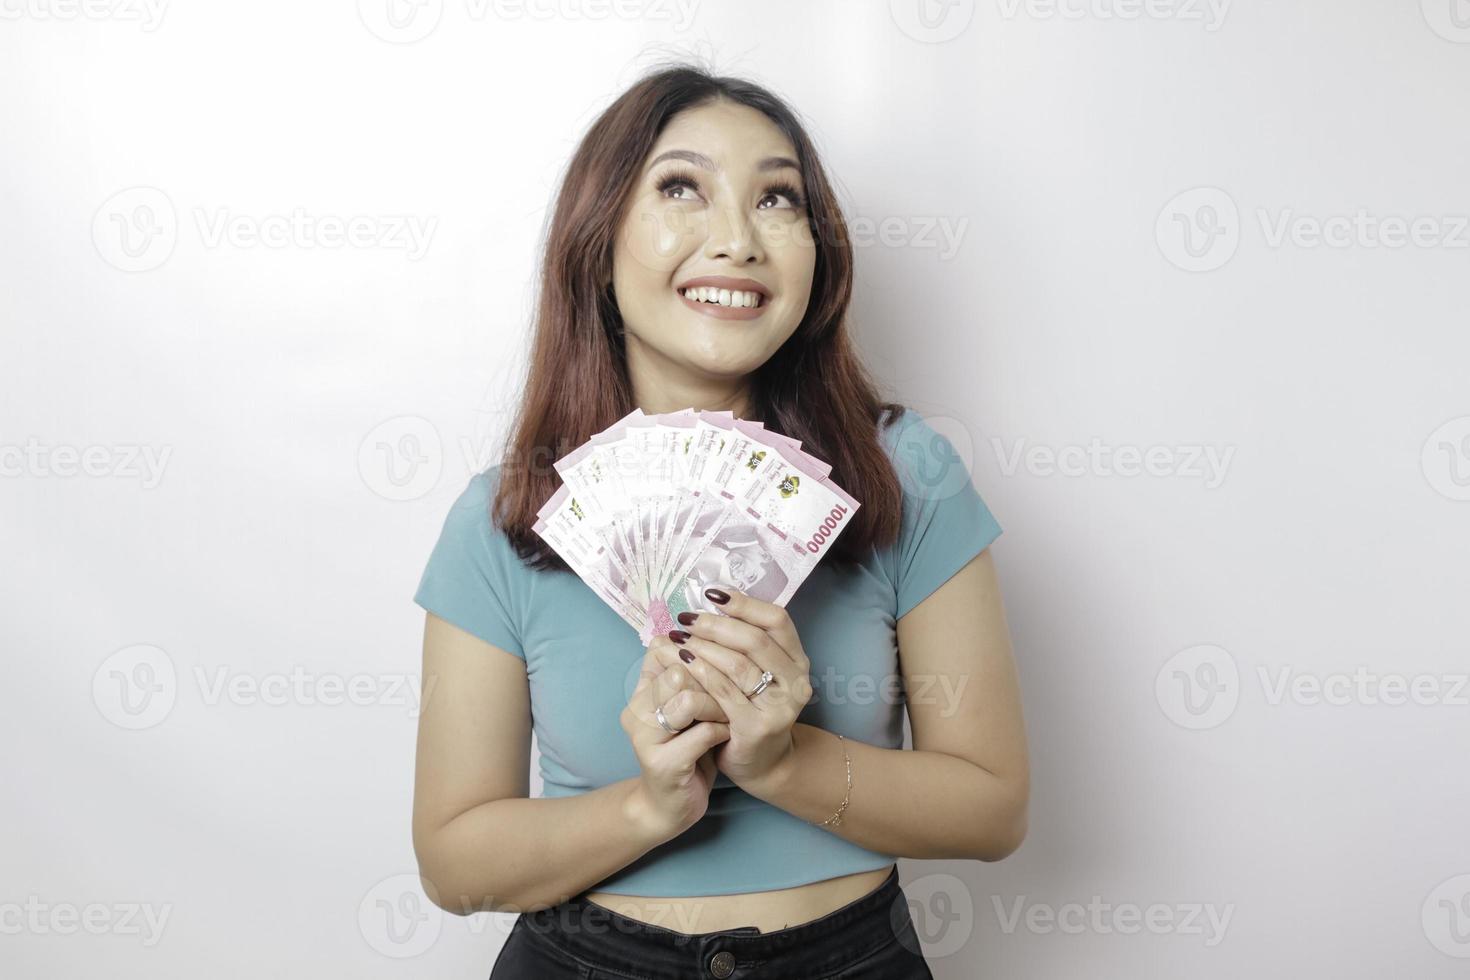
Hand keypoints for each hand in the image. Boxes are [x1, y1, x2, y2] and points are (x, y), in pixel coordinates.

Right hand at [619, 638, 730, 840]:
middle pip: (680, 671)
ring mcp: (645, 738)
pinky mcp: (662, 764)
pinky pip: (702, 734)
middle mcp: (636, 710)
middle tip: (731, 693)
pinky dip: (721, 732)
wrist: (670, 805)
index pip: (663, 649)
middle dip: (713, 680)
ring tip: (729, 716)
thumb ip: (693, 677)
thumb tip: (714, 632)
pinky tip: (727, 736)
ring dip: (719, 707)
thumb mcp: (688, 709)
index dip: (698, 653)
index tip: (720, 666)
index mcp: (640, 692)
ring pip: (690, 700)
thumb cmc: (687, 750)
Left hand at [646, 586, 813, 792]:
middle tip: (687, 618)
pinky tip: (683, 662)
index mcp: (797, 659)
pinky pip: (725, 692)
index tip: (712, 594)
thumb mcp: (758, 672)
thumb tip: (713, 598)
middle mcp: (796, 680)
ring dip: (704, 646)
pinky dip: (701, 673)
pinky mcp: (758, 726)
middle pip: (755, 639)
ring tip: (679, 637)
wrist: (761, 763)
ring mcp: (780, 705)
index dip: (745, 603)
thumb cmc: (752, 709)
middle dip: (716, 625)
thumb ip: (745, 642)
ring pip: (738, 664)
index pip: (777, 619)